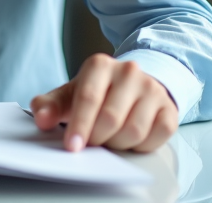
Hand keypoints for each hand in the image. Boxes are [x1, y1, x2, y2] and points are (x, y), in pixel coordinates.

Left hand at [31, 53, 177, 152]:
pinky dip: (140, 146)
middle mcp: (128, 71)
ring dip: (118, 144)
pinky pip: (157, 137)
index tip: (72, 147)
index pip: (88, 98)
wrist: (130, 88)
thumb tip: (42, 119)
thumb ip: (50, 105)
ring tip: (109, 139)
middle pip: (111, 118)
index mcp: (100, 65)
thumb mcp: (69, 95)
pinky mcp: (169, 109)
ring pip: (134, 131)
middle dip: (97, 138)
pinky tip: (130, 140)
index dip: (79, 126)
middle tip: (91, 143)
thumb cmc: (96, 93)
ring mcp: (152, 89)